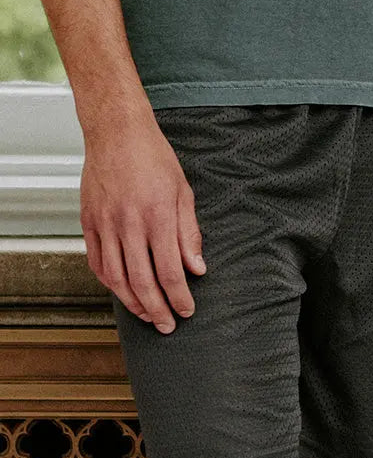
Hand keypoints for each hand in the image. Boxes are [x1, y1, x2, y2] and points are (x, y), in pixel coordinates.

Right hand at [81, 112, 204, 332]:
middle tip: (168, 326)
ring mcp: (105, 224)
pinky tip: (123, 293)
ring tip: (148, 316)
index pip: (170, 271)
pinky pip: (97, 262)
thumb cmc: (154, 159)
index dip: (179, 297)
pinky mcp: (89, 221)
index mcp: (157, 217)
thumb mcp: (183, 194)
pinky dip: (110, 282)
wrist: (116, 132)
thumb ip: (189, 234)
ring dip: (133, 302)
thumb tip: (198, 269)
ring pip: (117, 277)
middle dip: (158, 309)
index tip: (187, 311)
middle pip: (142, 281)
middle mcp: (128, 224)